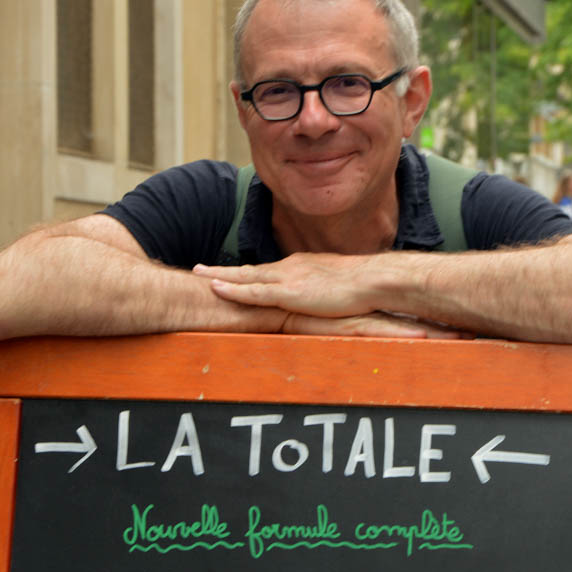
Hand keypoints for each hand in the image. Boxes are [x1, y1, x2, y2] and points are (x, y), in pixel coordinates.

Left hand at [193, 259, 465, 338]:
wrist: (374, 280)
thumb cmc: (364, 287)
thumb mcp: (339, 288)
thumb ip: (325, 294)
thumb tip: (324, 305)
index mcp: (302, 266)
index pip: (268, 269)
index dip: (248, 272)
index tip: (230, 273)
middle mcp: (291, 267)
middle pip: (251, 269)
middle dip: (225, 269)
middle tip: (200, 269)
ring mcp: (288, 278)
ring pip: (246, 276)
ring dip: (220, 275)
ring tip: (197, 274)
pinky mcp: (289, 291)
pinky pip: (253, 290)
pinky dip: (232, 288)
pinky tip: (214, 287)